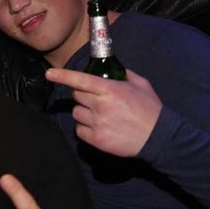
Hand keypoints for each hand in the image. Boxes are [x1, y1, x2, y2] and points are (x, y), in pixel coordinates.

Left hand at [45, 67, 161, 156]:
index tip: (49, 74)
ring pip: (76, 113)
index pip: (80, 80)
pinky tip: (100, 128)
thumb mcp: (141, 85)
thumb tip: (112, 68)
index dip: (62, 76)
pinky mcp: (96, 139)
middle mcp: (100, 105)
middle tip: (98, 101)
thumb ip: (124, 74)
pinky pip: (79, 130)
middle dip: (84, 96)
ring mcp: (97, 123)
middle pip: (76, 96)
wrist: (159, 138)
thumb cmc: (151, 110)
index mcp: (110, 90)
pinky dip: (86, 129)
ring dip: (84, 113)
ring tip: (102, 116)